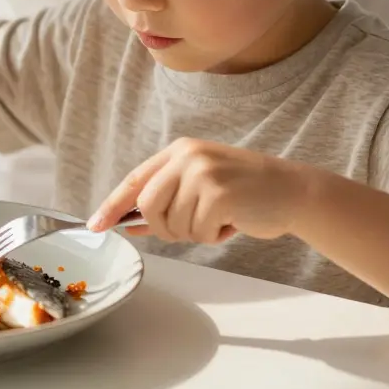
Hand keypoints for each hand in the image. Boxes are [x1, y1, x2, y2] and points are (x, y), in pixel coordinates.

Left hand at [87, 138, 319, 242]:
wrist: (293, 190)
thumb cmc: (245, 193)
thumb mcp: (200, 189)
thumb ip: (166, 203)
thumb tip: (128, 225)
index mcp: (179, 151)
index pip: (135, 180)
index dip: (112, 205)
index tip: (95, 225)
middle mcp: (187, 156)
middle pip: (148, 206)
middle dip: (165, 229)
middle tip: (191, 230)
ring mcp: (203, 172)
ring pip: (173, 224)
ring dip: (195, 233)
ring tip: (219, 220)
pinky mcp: (219, 193)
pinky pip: (198, 232)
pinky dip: (213, 236)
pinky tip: (232, 223)